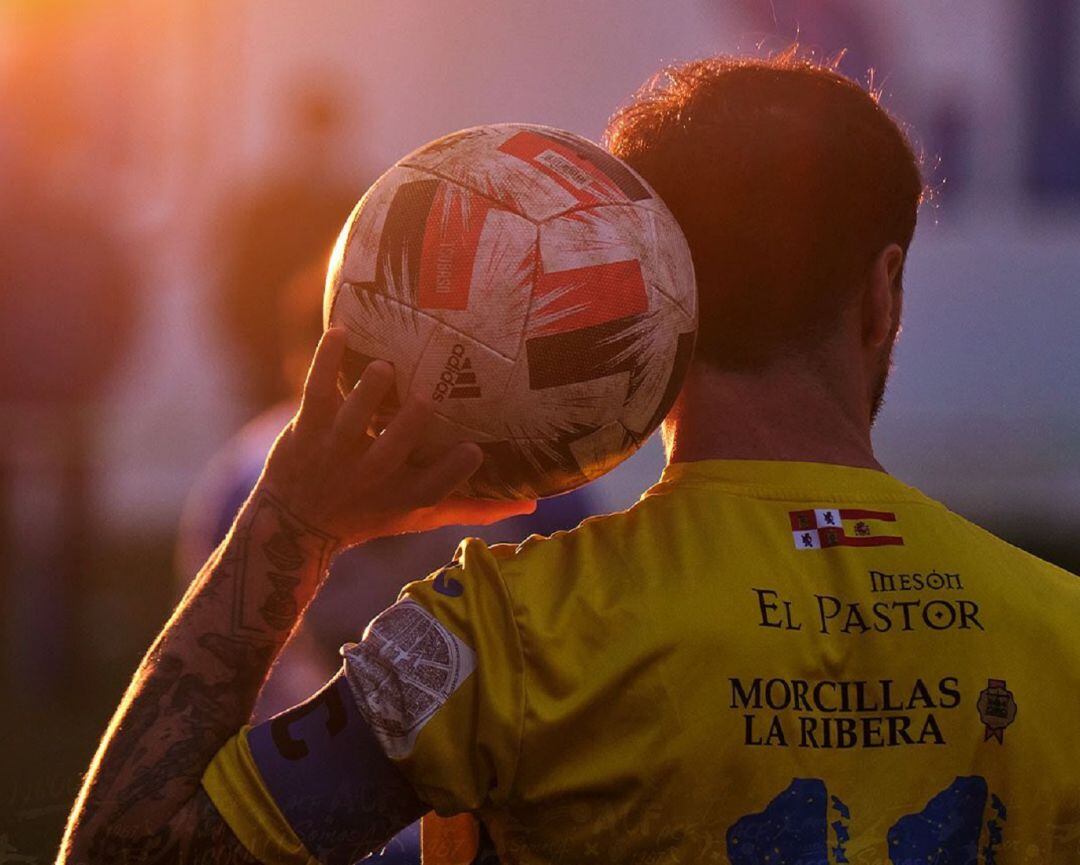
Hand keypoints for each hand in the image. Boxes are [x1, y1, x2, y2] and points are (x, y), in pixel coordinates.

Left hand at [256, 328, 534, 548]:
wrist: (295, 523)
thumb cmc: (371, 512)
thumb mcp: (420, 514)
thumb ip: (473, 507)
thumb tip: (533, 502)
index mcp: (402, 498)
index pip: (431, 490)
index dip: (452, 473)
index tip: (476, 451)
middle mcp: (368, 478)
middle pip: (388, 456)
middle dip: (405, 429)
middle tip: (426, 400)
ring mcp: (334, 453)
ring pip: (349, 422)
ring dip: (365, 394)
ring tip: (384, 367)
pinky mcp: (307, 428)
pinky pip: (316, 392)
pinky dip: (325, 362)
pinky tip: (339, 331)